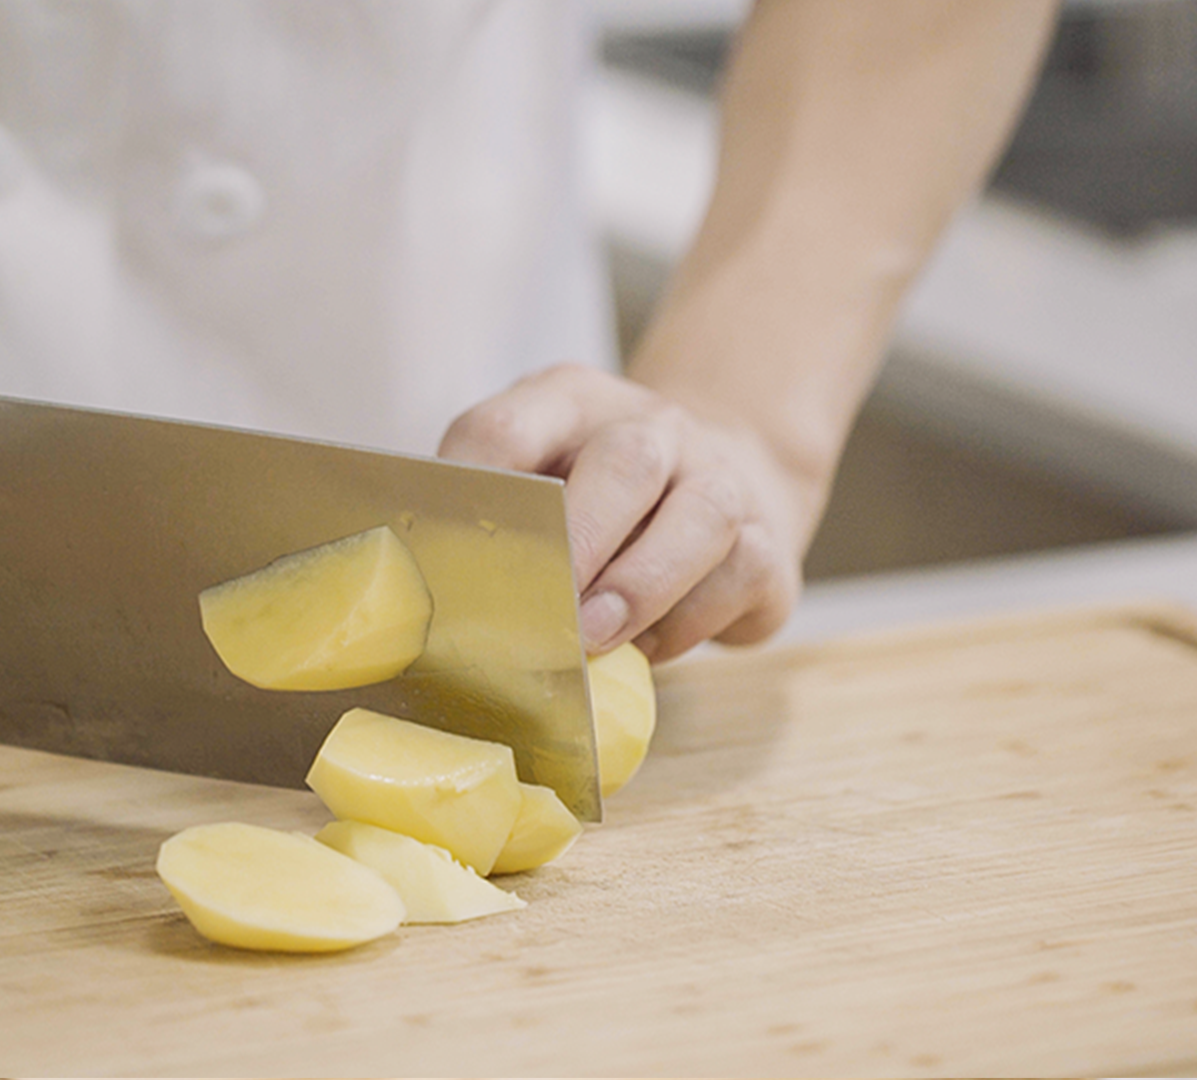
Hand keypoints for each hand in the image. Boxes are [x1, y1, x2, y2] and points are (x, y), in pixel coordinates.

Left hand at [439, 364, 813, 662]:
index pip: (507, 428)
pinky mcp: (767, 542)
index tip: (443, 557)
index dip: (471, 488)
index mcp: (569, 403)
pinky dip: (691, 622)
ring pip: (703, 517)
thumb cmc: (604, 499)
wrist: (731, 472)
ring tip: (597, 638)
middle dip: (583, 539)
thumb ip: (496, 520)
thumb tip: (429, 595)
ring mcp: (718, 477)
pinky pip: (740, 576)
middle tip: (547, 605)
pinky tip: (649, 646)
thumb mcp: (542, 479)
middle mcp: (651, 427)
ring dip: (642, 586)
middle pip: (625, 461)